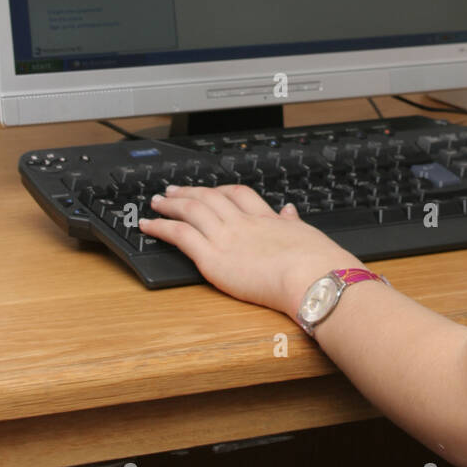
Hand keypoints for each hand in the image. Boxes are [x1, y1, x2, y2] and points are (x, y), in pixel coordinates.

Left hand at [139, 183, 348, 315]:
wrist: (312, 276)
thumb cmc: (318, 263)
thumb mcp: (308, 236)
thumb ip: (293, 223)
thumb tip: (290, 211)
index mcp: (267, 219)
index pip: (240, 195)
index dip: (223, 190)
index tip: (214, 190)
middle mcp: (243, 223)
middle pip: (210, 197)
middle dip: (190, 192)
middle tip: (174, 190)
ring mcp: (226, 237)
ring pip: (191, 210)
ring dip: (171, 203)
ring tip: (156, 202)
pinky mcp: (212, 257)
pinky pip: (179, 234)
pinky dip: (160, 227)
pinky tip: (148, 225)